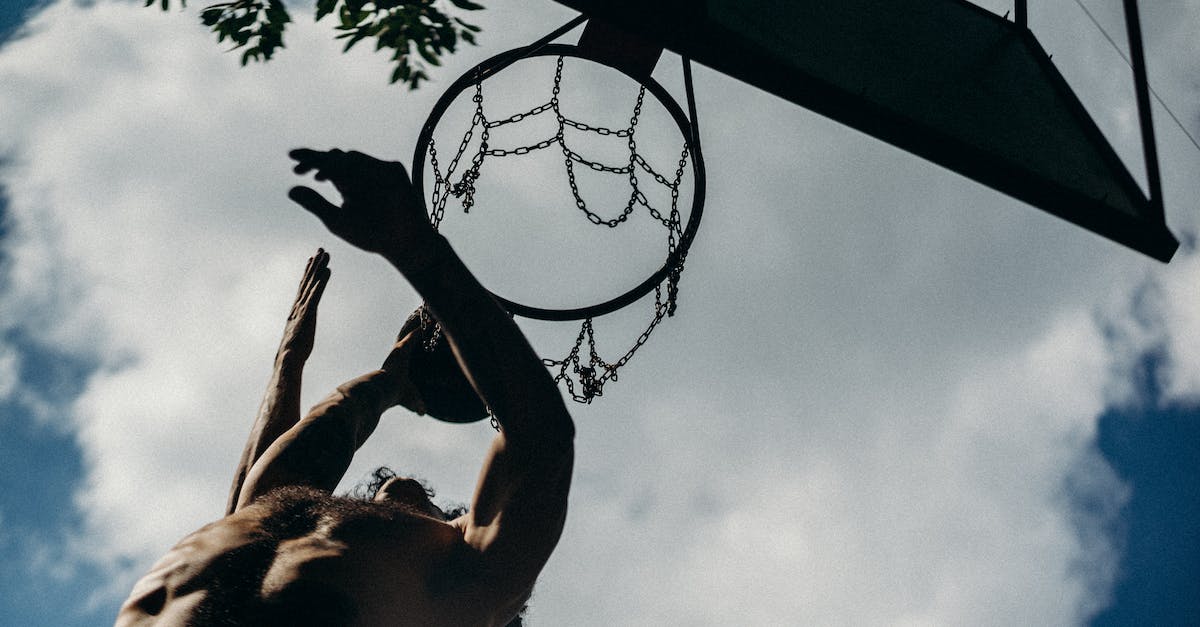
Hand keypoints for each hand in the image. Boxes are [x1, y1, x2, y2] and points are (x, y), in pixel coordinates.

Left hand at [288, 148, 434, 254]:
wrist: (401, 244)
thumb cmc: (370, 235)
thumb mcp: (336, 220)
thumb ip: (315, 204)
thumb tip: (290, 190)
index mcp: (347, 183)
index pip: (326, 166)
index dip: (311, 160)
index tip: (292, 162)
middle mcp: (362, 175)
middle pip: (336, 157)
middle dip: (317, 159)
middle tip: (300, 165)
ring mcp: (378, 171)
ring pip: (350, 157)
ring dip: (333, 166)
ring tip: (319, 178)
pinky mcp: (393, 170)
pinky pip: (370, 163)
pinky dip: (353, 169)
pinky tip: (340, 182)